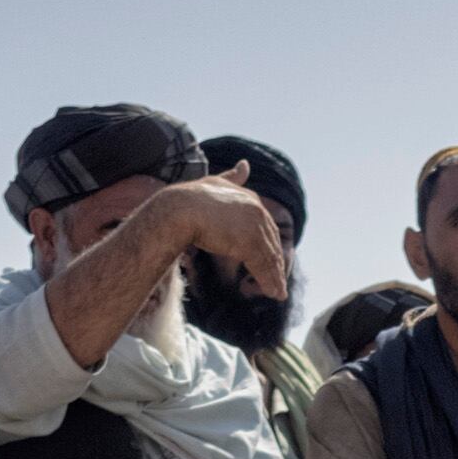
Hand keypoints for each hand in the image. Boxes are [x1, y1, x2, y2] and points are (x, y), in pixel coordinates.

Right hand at [167, 167, 287, 297]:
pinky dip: (269, 282)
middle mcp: (256, 211)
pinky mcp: (248, 242)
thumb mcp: (215, 183)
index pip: (267, 227)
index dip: (269, 246)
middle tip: (279, 283)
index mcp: (250, 198)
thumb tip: (245, 164)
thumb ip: (232, 178)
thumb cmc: (190, 199)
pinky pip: (262, 266)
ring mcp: (254, 226)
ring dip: (275, 278)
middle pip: (271, 243)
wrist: (178, 209)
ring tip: (277, 294)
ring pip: (269, 257)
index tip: (273, 261)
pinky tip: (274, 294)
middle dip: (276, 265)